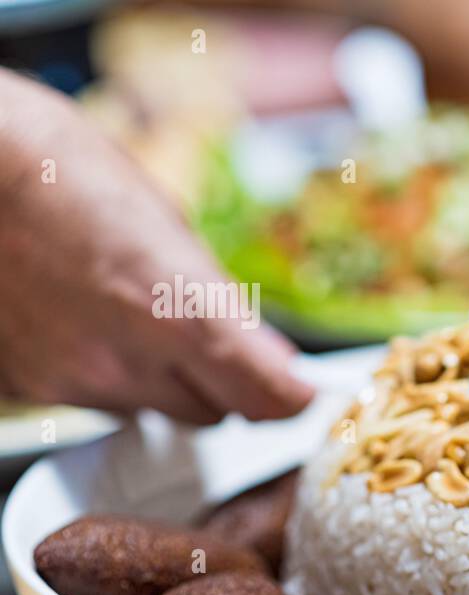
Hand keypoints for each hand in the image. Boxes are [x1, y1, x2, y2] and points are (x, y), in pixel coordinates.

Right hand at [0, 70, 313, 424]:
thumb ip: (221, 303)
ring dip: (163, 381)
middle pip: (217, 414)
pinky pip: (97, 399)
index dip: (292, 397)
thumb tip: (268, 355)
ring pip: (155, 411)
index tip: (299, 388)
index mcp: (177, 313)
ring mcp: (72, 379)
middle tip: (217, 343)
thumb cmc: (55, 167)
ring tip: (131, 314)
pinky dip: (106, 374)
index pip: (269, 398)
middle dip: (228, 387)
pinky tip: (84, 320)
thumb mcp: (165, 224)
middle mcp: (125, 361)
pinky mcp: (31, 386)